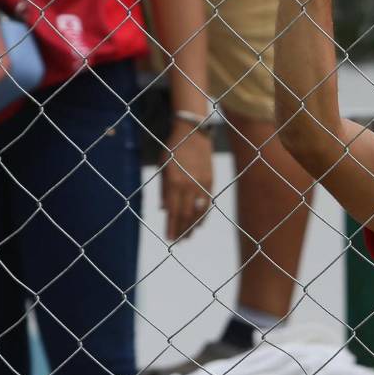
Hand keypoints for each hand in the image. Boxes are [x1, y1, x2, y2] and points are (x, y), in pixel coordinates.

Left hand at [161, 122, 212, 240]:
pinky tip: (200, 223)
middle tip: (178, 242)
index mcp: (174, 181)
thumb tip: (162, 209)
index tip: (168, 238)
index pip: (172, 211)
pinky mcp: (211, 181)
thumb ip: (162, 189)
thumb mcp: (162, 166)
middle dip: (182, 230)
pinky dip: (204, 215)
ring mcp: (201, 184)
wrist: (193, 133)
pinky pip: (208, 202)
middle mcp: (188, 185)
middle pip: (186, 214)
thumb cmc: (173, 148)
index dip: (171, 226)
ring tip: (189, 237)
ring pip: (199, 211)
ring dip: (193, 226)